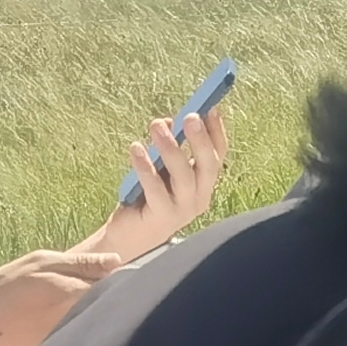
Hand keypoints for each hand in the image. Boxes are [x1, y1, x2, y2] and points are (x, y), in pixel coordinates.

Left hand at [94, 100, 230, 261]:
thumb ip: (168, 149)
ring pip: (183, 176)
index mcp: (203, 184)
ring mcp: (182, 210)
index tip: (210, 107)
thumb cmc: (147, 198)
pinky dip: (145, 167)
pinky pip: (155, 189)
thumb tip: (168, 123)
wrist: (129, 238)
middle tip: (190, 116)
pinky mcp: (161, 218)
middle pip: (208, 166)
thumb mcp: (161, 169)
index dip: (216, 131)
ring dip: (171, 149)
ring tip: (156, 126)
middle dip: (200, 140)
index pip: (218, 156)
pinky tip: (135, 149)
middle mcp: (199, 198)